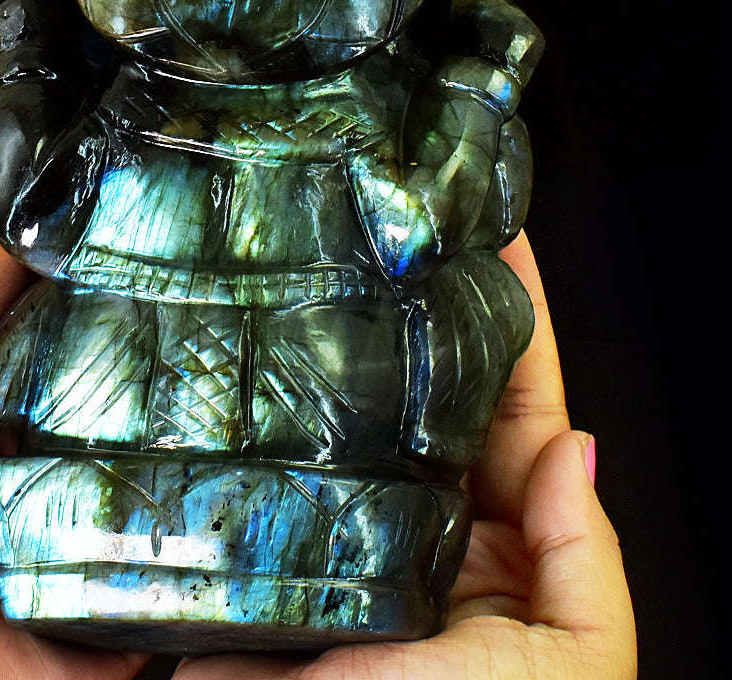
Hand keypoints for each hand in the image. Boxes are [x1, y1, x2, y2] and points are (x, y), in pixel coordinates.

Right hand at [172, 232, 636, 679]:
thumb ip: (586, 566)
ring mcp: (342, 520)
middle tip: (403, 217)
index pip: (517, 405)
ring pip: (352, 409)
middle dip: (425, 305)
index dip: (516, 320)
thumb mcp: (565, 670)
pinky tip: (264, 338)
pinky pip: (279, 451)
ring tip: (335, 252)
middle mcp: (421, 519)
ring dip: (348, 337)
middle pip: (430, 389)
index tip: (499, 236)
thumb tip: (581, 449)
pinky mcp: (277, 535)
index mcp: (501, 541)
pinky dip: (275, 399)